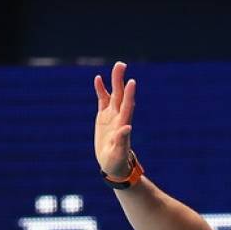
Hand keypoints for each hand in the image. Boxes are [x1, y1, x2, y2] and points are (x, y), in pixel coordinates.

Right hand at [94, 61, 136, 176]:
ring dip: (115, 81)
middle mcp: (119, 117)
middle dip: (120, 80)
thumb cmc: (117, 162)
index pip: (127, 106)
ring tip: (117, 66)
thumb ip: (122, 140)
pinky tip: (99, 79)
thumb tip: (127, 127)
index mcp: (122, 125)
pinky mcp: (104, 118)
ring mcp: (112, 116)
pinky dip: (101, 90)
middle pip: (121, 96)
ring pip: (113, 95)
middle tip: (121, 64)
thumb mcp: (118, 153)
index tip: (132, 82)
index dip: (129, 94)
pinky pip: (103, 100)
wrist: (114, 165)